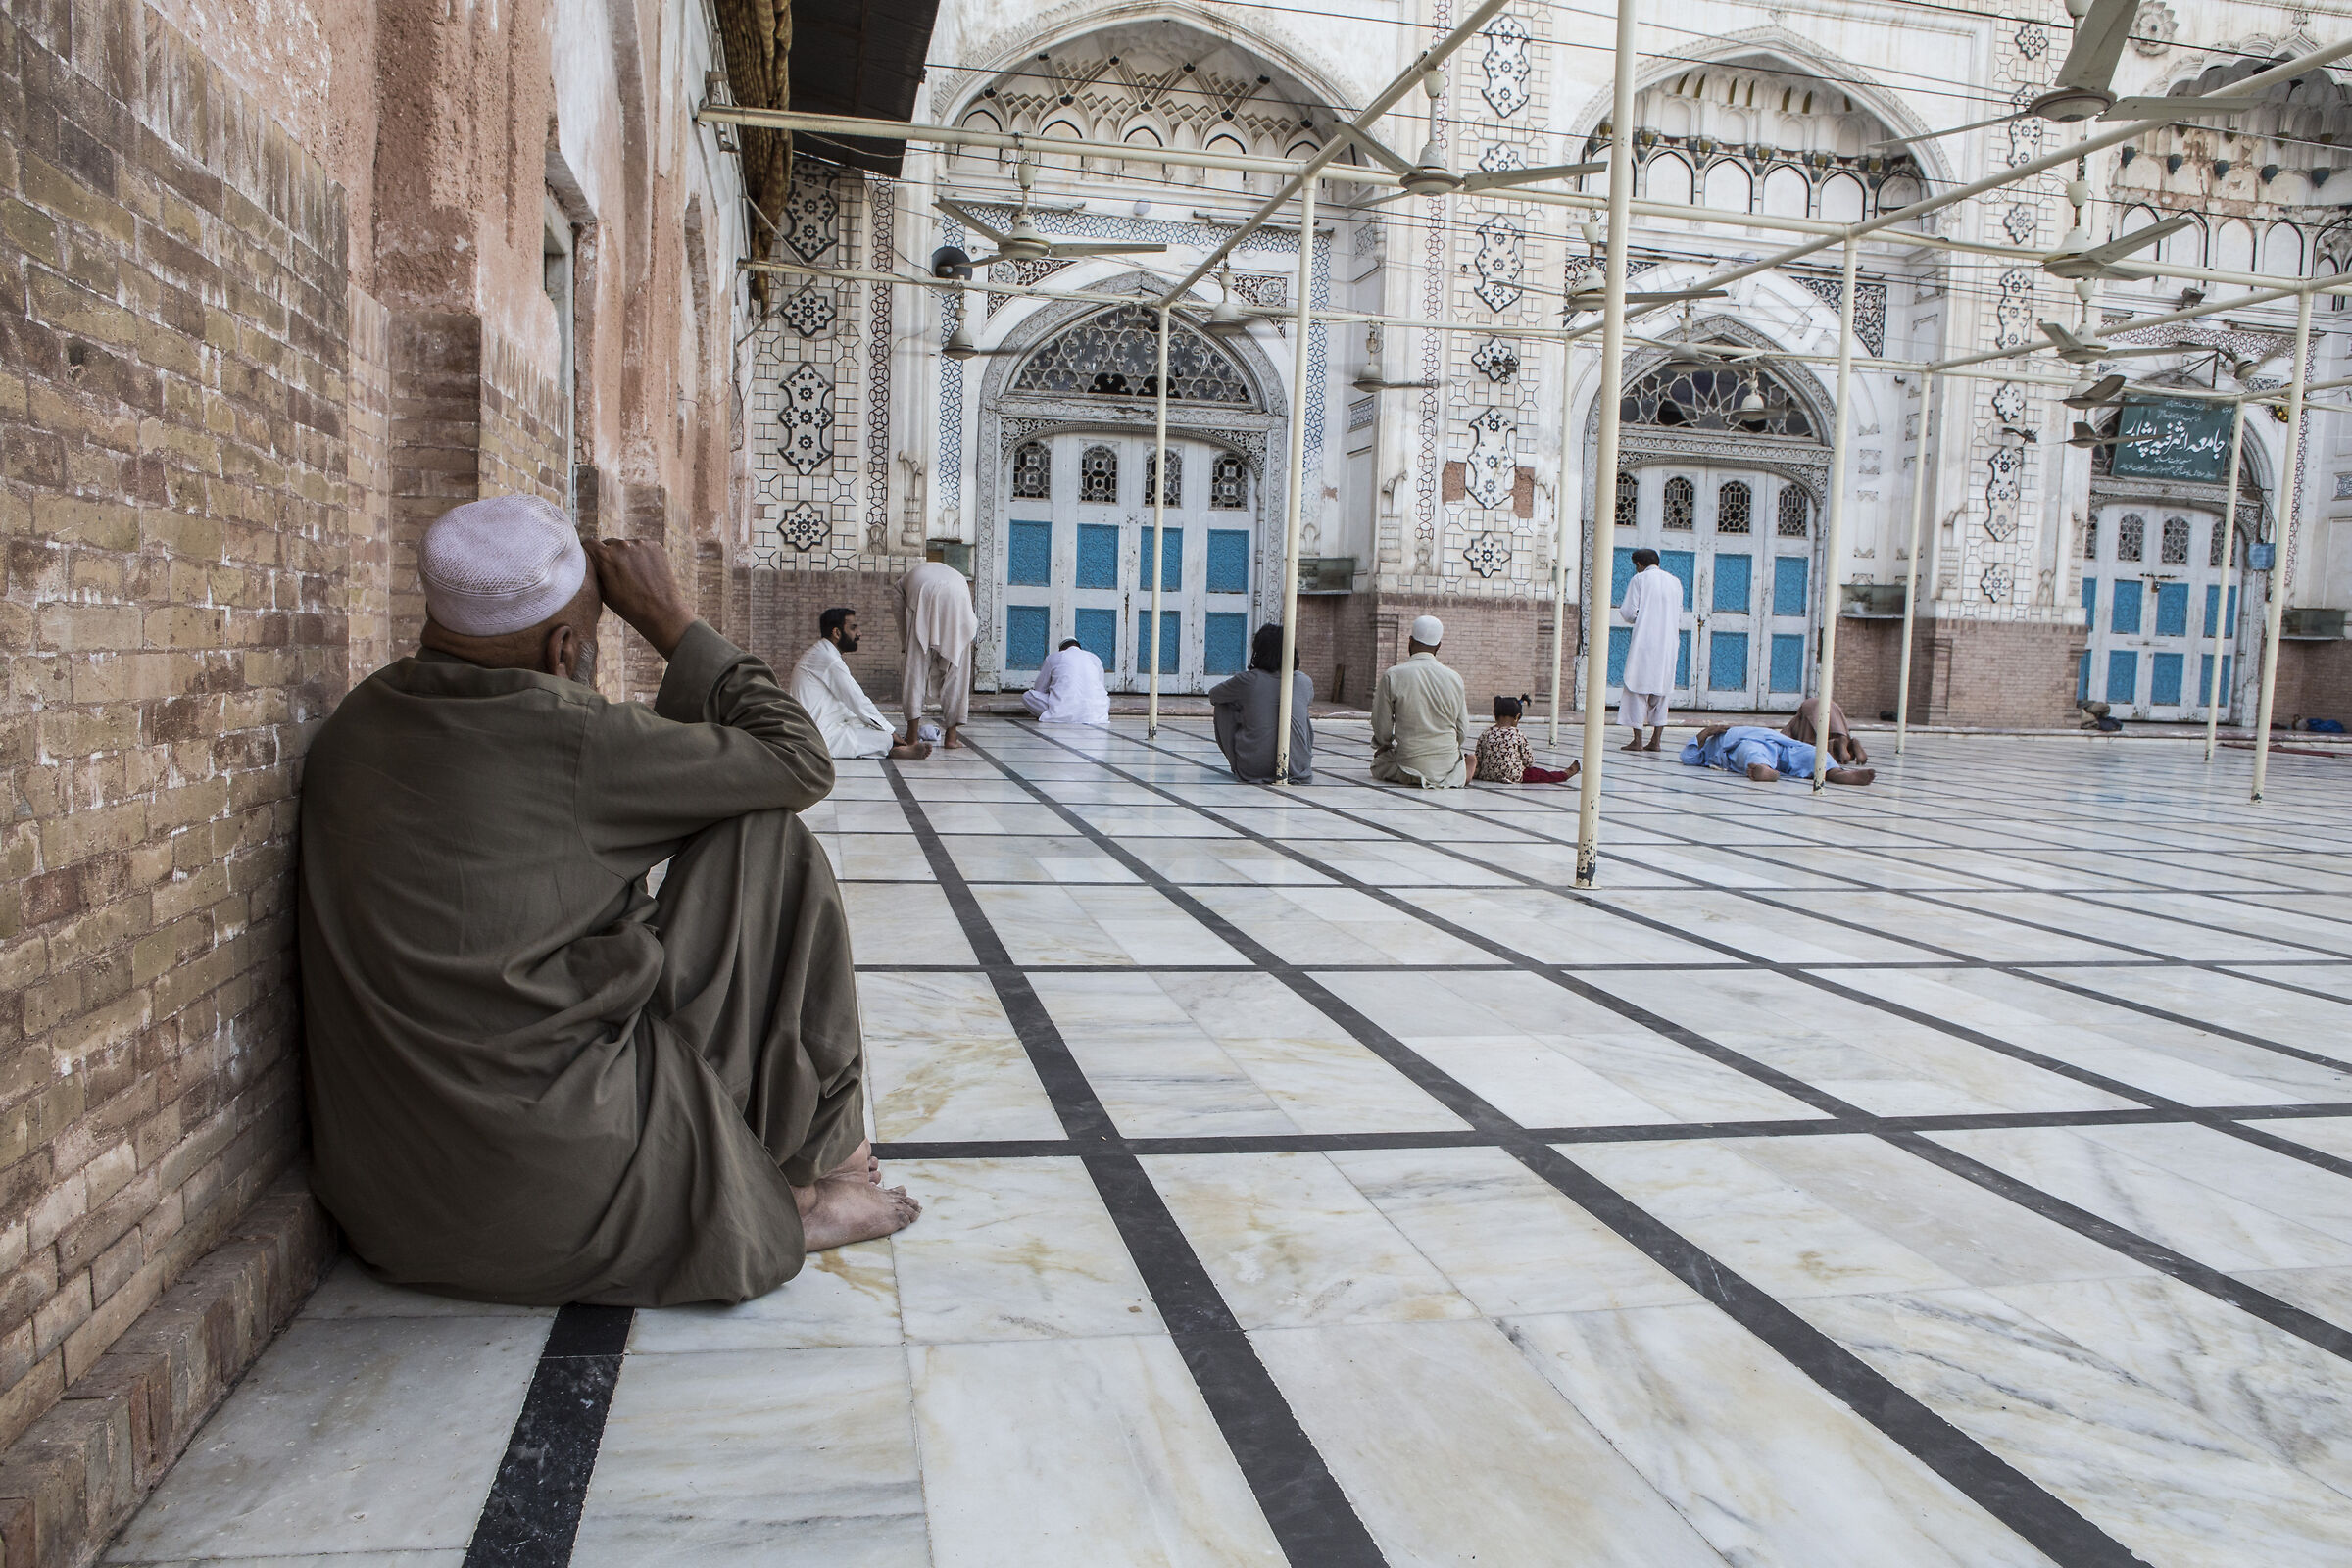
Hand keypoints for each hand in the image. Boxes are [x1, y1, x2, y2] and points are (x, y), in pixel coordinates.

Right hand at [589, 538, 694, 655]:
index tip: (592, 559)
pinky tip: (646, 572)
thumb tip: (589, 557)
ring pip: (626, 546)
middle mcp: (622, 546)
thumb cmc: (629, 607)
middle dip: (609, 555)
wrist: (661, 612)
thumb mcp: (602, 591)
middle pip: (608, 544)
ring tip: (634, 576)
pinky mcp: (655, 546)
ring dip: (626, 555)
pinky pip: (642, 547)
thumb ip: (594, 570)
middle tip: (617, 573)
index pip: (589, 543)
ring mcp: (640, 544)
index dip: (589, 552)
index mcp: (605, 557)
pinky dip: (642, 556)